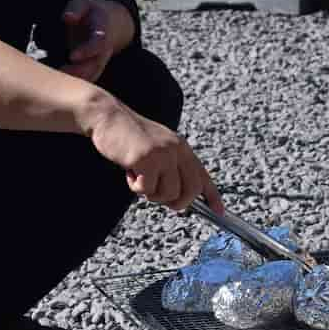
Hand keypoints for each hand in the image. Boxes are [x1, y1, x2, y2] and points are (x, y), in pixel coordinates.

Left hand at [61, 0, 117, 81]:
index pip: (98, 44)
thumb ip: (76, 9)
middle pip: (96, 65)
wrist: (111, 24)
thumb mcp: (84, 5)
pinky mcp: (95, 68)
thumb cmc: (92, 13)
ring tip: (57, 80)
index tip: (72, 56)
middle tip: (60, 73)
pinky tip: (60, 83)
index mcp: (102, 33)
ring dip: (77, 80)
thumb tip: (67, 17)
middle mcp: (104, 50)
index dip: (86, 51)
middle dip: (79, 72)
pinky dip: (76, 83)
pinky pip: (88, 79)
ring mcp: (101, 61)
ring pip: (92, 75)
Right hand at [84, 97, 223, 214]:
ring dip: (151, 194)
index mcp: (182, 148)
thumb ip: (170, 169)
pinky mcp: (147, 159)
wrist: (109, 117)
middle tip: (158, 197)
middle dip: (177, 203)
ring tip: (138, 177)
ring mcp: (163, 154)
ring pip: (169, 194)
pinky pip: (147, 189)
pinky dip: (135, 187)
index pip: (202, 175)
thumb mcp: (157, 150)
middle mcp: (177, 150)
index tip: (219, 211)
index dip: (213, 196)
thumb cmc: (129, 137)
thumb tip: (177, 198)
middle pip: (191, 190)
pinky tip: (129, 171)